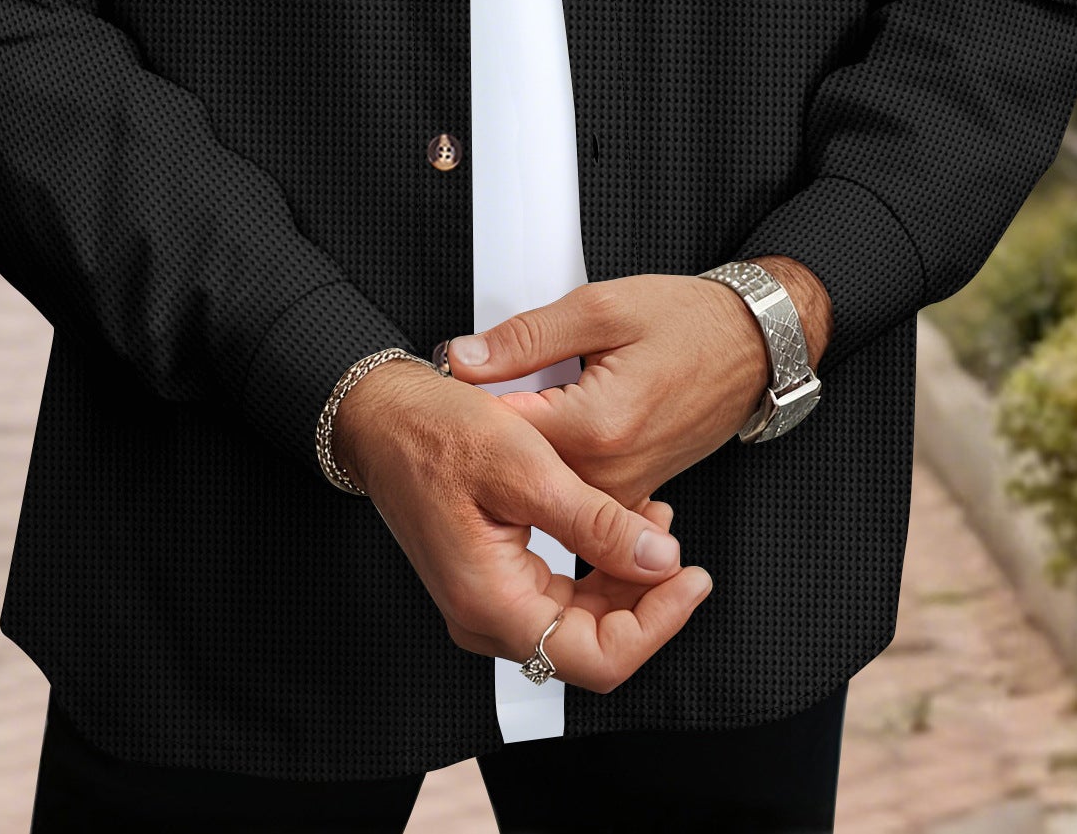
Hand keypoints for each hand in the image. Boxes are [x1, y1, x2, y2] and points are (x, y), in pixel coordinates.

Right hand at [331, 358, 713, 691]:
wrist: (383, 417)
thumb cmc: (441, 432)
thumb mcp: (527, 466)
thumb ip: (596, 522)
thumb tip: (661, 561)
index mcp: (491, 602)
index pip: (596, 658)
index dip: (657, 625)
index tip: (693, 577)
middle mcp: (485, 618)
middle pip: (590, 646)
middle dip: (645, 601)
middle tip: (682, 548)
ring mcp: (486, 604)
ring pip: (578, 623)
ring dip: (624, 583)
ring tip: (655, 521)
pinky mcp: (491, 581)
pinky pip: (557, 597)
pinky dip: (596, 568)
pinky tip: (618, 524)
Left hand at [438, 260, 830, 508]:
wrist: (752, 349)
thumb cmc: (688, 322)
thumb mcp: (602, 307)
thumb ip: (526, 337)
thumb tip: (463, 358)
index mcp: (598, 424)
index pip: (500, 429)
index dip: (467, 402)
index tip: (449, 381)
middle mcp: (610, 472)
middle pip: (517, 463)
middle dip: (489, 429)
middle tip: (468, 390)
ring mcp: (623, 491)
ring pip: (542, 481)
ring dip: (520, 447)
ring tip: (510, 407)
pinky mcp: (631, 494)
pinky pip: (573, 488)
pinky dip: (552, 460)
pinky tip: (548, 426)